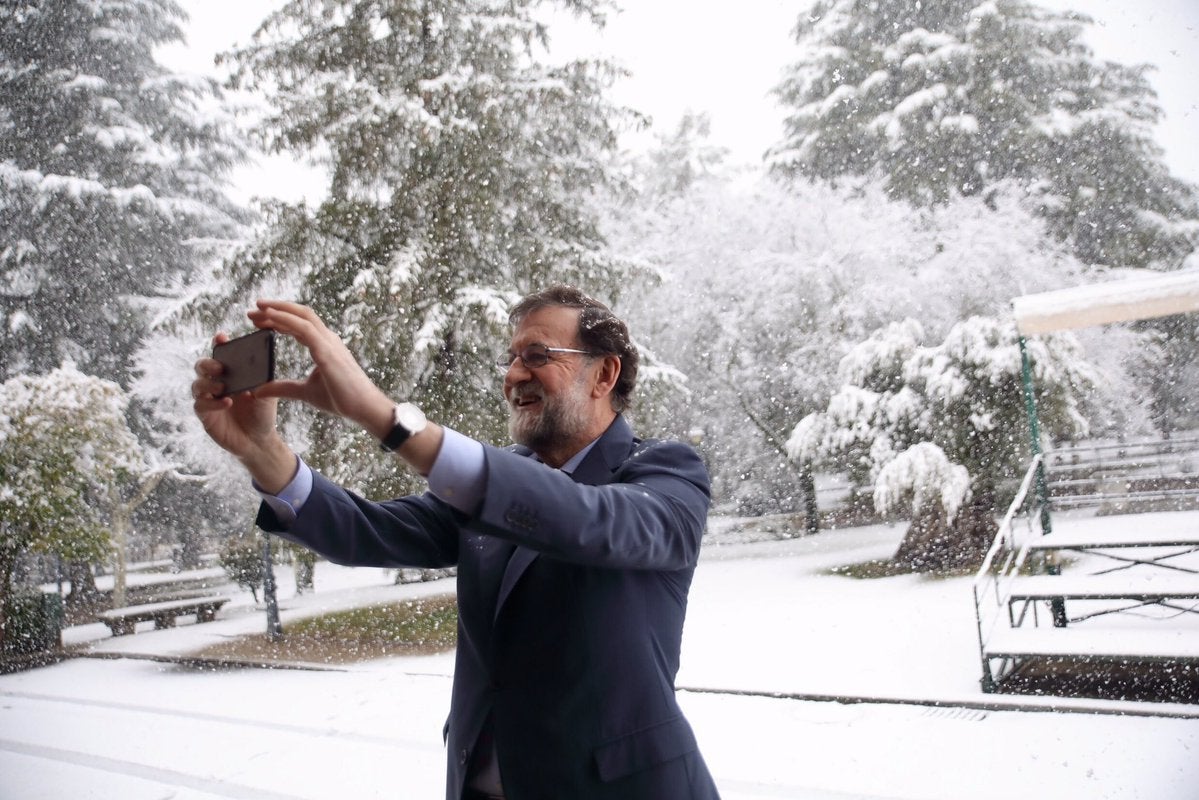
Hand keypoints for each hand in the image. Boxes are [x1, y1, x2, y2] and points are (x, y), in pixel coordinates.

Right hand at [192, 333, 294, 490]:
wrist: (260, 439)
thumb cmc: (262, 413)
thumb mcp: (265, 393)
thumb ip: (260, 378)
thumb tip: (258, 362)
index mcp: (230, 374)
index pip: (220, 354)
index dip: (218, 344)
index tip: (222, 337)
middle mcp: (215, 383)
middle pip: (201, 366)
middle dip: (208, 364)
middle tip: (221, 367)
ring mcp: (208, 398)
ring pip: (197, 385)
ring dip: (208, 383)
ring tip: (223, 387)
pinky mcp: (205, 415)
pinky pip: (201, 405)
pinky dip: (212, 402)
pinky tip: (226, 402)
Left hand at [247, 300, 394, 438]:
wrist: (363, 408)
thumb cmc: (341, 399)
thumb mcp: (304, 392)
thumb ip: (282, 388)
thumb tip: (258, 391)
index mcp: (324, 346)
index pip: (299, 325)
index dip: (279, 319)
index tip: (258, 320)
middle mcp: (327, 339)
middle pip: (299, 314)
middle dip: (276, 309)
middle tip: (252, 311)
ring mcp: (329, 342)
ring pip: (302, 315)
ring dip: (279, 309)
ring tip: (258, 308)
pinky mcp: (327, 351)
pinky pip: (304, 329)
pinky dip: (286, 319)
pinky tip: (270, 317)